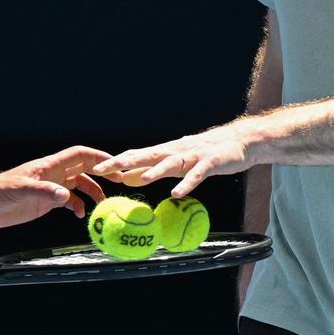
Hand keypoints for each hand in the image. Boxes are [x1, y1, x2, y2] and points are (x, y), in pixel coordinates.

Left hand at [0, 145, 110, 228]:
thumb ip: (43, 192)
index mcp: (48, 167)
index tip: (116, 164)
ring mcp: (49, 187)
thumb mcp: (19, 192)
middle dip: (102, 172)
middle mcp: (52, 174)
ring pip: (78, 184)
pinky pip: (67, 199)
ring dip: (92, 191)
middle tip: (120, 182)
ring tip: (103, 204)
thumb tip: (67, 196)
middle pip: (83, 167)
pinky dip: (77, 205)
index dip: (98, 156)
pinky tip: (80, 216)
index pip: (78, 155)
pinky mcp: (44, 201)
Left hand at [91, 124, 254, 196]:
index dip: (115, 161)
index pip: (135, 154)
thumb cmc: (203, 154)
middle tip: (103, 169)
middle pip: (146, 155)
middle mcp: (175, 151)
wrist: (239, 141)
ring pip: (170, 163)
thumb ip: (151, 171)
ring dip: (155, 171)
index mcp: (164, 151)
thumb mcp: (174, 163)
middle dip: (123, 162)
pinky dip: (186, 183)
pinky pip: (197, 175)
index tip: (94, 167)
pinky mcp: (210, 163)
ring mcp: (193, 155)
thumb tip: (125, 179)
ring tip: (140, 179)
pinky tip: (176, 193)